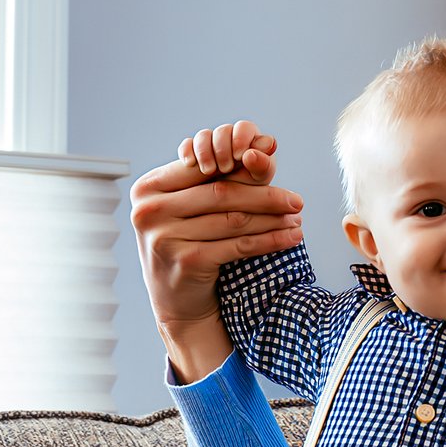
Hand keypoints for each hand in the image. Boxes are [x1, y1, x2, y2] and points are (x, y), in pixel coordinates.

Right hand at [129, 122, 303, 381]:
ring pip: (233, 220)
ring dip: (272, 218)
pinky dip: (270, 240)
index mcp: (148, 188)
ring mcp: (164, 236)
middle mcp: (149, 210)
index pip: (203, 170)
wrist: (177, 301)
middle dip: (265, 195)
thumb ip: (216, 178)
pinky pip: (238, 246)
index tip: (275, 168)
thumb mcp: (191, 209)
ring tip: (298, 218)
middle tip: (297, 200)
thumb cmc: (188, 243)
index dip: (242, 168)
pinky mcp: (185, 261)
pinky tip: (291, 237)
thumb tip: (268, 145)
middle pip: (221, 193)